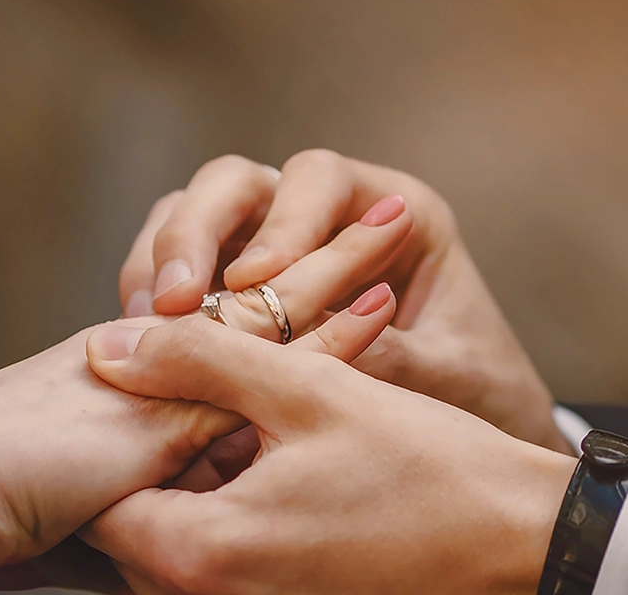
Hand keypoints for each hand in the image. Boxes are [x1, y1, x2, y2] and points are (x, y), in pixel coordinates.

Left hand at [79, 317, 577, 594]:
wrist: (522, 540)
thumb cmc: (428, 466)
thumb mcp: (307, 388)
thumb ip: (197, 359)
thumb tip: (107, 347)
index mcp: (205, 553)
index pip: (101, 504)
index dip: (119, 440)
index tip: (153, 394)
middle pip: (134, 532)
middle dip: (157, 467)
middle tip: (209, 410)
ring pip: (180, 548)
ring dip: (199, 490)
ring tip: (257, 435)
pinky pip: (228, 566)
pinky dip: (237, 518)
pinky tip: (284, 472)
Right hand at [118, 150, 570, 451]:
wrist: (472, 447)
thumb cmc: (479, 394)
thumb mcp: (454, 378)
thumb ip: (397, 357)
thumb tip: (324, 346)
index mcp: (392, 209)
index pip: (320, 179)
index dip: (283, 222)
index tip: (255, 282)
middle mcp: (322, 215)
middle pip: (236, 183)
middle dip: (196, 232)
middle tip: (175, 302)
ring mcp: (268, 246)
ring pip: (189, 216)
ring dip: (160, 264)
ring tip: (147, 327)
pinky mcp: (229, 292)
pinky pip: (173, 271)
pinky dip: (153, 302)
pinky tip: (147, 348)